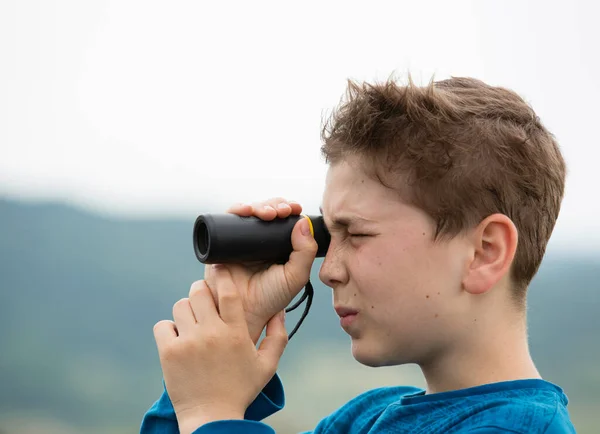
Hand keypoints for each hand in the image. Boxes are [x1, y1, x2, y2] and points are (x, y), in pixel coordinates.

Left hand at [153, 267, 287, 433]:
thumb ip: (278, 336)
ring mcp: (189, 342)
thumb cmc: (241, 390)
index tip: (220, 268)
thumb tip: (279, 311)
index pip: (228, 292)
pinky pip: (163, 325)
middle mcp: (212, 333)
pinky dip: (169, 329)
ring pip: (180, 305)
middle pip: (199, 291)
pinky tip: (178, 339)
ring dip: (186, 310)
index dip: (223, 275)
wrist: (211, 418)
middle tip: (203, 301)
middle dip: (200, 291)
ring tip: (192, 323)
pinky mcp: (169, 352)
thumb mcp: (267, 366)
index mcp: (236, 332)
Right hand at [203, 198, 317, 343]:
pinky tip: (245, 210)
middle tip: (282, 211)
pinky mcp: (222, 241)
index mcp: (278, 245)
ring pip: (250, 212)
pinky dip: (237, 210)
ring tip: (267, 213)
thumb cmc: (270, 298)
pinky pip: (228, 219)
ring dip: (259, 206)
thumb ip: (305, 252)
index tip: (296, 208)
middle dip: (276, 205)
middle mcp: (259, 239)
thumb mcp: (295, 276)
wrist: (242, 312)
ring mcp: (240, 239)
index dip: (289, 209)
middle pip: (267, 211)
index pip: (284, 220)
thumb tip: (302, 222)